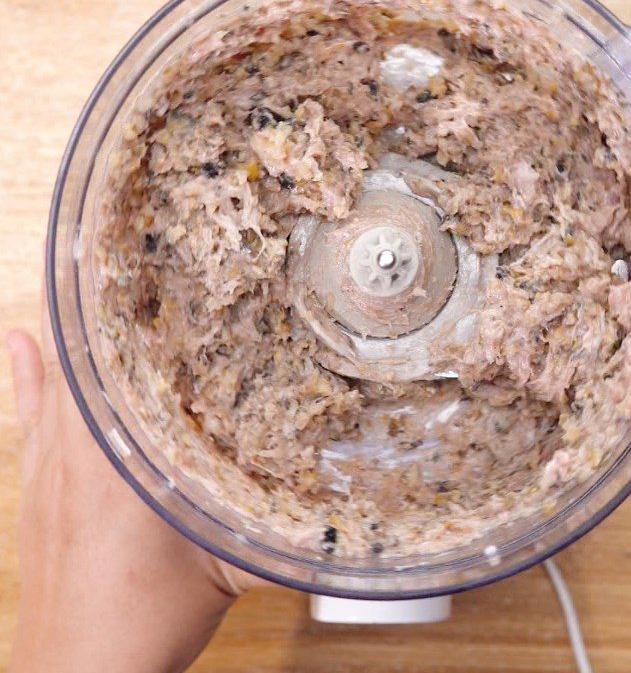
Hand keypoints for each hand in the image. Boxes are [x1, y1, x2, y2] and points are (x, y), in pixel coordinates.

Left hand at [7, 292, 260, 672]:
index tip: (145, 258)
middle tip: (135, 256)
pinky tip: (20, 338)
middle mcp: (73, 448)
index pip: (112, 359)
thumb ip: (281, 530)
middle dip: (108, 302)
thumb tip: (340, 512)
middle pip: (82, 352)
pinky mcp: (33, 483)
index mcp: (117, 455)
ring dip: (74, 329)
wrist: (77, 671)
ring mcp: (46, 463)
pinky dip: (25, 370)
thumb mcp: (227, 567)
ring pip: (53, 374)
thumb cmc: (143, 620)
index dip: (125, 304)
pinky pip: (25, 409)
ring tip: (93, 280)